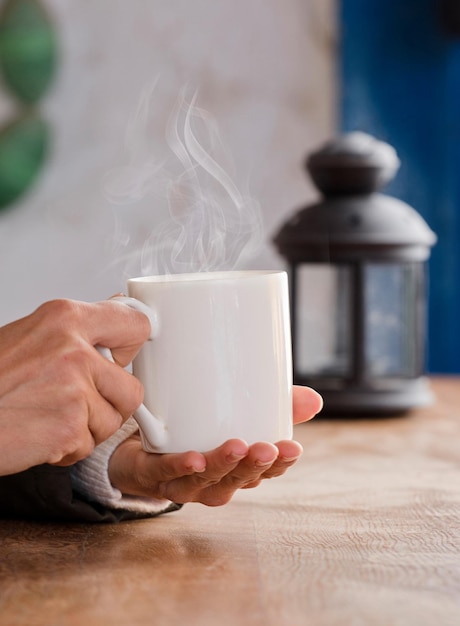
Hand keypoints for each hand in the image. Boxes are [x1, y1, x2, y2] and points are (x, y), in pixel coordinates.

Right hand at [0, 299, 150, 475]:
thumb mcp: (30, 335)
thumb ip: (77, 331)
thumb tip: (118, 310)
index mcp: (64, 317)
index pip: (135, 323)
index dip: (133, 346)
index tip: (128, 356)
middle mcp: (74, 348)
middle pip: (132, 387)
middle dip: (108, 404)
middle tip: (73, 403)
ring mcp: (74, 388)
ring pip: (112, 420)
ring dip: (85, 428)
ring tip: (47, 417)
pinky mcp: (69, 425)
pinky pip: (90, 444)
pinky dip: (67, 448)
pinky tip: (38, 434)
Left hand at [108, 385, 322, 505]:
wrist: (140, 455)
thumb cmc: (197, 437)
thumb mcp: (237, 417)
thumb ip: (275, 406)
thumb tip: (314, 399)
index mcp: (237, 470)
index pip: (266, 472)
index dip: (280, 464)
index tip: (293, 448)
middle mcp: (215, 482)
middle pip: (239, 479)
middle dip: (254, 465)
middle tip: (267, 448)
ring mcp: (185, 482)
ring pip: (207, 479)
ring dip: (222, 464)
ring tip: (236, 447)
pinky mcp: (155, 473)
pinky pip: (168, 472)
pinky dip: (181, 466)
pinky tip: (193, 457)